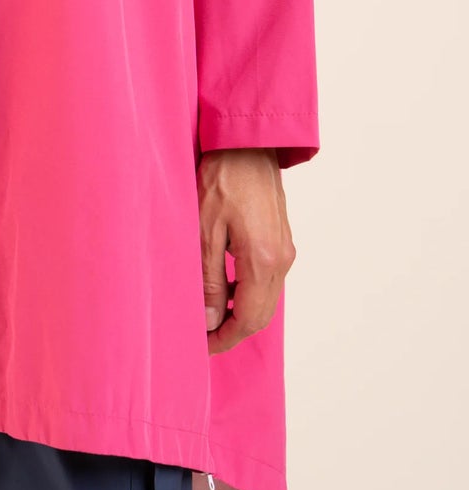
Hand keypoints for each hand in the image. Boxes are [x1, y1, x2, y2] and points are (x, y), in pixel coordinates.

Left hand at [197, 148, 296, 355]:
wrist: (247, 143)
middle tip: (203, 335)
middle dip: (233, 329)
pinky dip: (248, 290)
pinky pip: (268, 278)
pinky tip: (225, 284)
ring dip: (241, 310)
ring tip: (209, 311)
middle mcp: (282, 259)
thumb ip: (210, 278)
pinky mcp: (281, 239)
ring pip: (266, 297)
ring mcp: (285, 249)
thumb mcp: (205, 229)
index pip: (249, 318)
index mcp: (263, 260)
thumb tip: (210, 319)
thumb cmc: (222, 178)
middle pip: (261, 313)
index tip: (203, 346)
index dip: (225, 338)